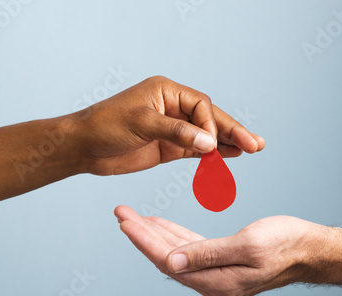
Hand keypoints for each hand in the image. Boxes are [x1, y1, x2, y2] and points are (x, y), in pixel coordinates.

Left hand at [76, 76, 264, 174]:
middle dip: (233, 131)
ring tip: (252, 149)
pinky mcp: (169, 147)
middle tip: (257, 144)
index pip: (201, 105)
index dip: (211, 124)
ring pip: (207, 134)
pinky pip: (196, 150)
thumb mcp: (141, 123)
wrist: (84, 147)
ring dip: (228, 143)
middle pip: (210, 118)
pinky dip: (212, 154)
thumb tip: (210, 142)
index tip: (211, 143)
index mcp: (167, 92)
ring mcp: (173, 128)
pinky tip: (229, 156)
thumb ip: (176, 131)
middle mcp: (173, 107)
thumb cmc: (105, 126)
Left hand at [115, 205, 320, 295]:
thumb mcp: (249, 245)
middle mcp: (213, 283)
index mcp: (218, 282)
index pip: (169, 261)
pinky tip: (161, 224)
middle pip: (167, 258)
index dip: (144, 241)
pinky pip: (191, 249)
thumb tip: (171, 262)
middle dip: (142, 235)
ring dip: (155, 234)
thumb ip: (208, 254)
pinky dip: (174, 235)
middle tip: (121, 213)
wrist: (309, 249)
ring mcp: (217, 276)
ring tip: (133, 217)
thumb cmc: (286, 243)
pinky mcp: (222, 264)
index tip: (125, 222)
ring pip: (176, 253)